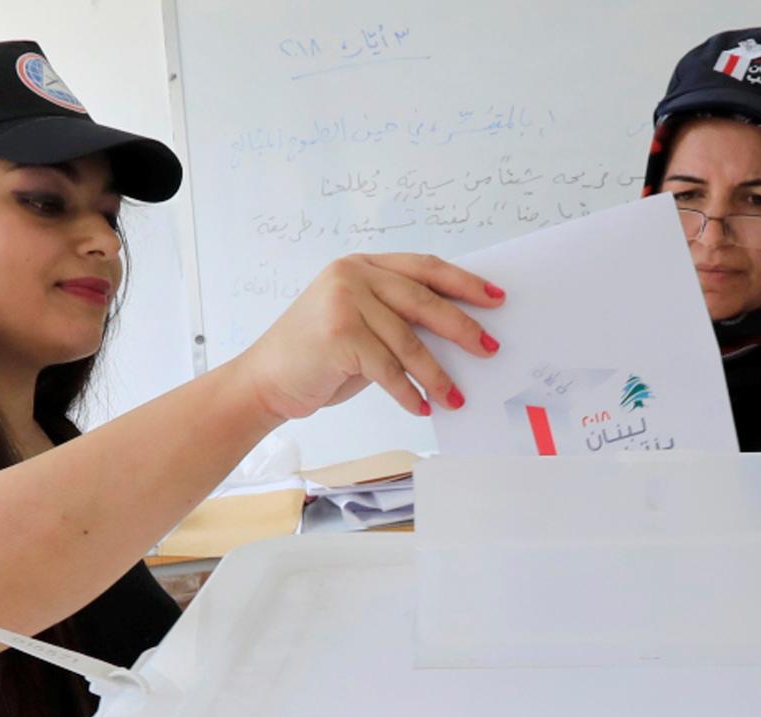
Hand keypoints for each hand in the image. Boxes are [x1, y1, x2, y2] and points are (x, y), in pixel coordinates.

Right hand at [236, 253, 504, 420]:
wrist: (265, 380)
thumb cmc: (317, 356)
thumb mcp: (361, 325)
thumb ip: (398, 319)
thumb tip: (458, 333)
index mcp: (363, 265)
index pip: (424, 268)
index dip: (464, 283)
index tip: (496, 299)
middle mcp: (352, 275)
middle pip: (422, 300)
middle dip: (461, 327)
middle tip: (489, 348)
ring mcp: (343, 301)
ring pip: (407, 340)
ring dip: (436, 374)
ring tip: (455, 396)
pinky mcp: (338, 334)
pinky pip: (387, 367)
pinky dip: (407, 391)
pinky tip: (421, 407)